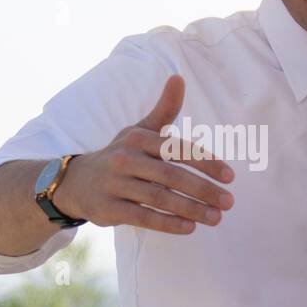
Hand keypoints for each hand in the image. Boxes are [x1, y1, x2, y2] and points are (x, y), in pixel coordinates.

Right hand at [55, 74, 234, 233]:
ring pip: (159, 198)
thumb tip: (178, 78)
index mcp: (138, 138)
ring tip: (216, 218)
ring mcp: (115, 184)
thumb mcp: (139, 130)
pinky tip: (189, 228)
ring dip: (191, 209)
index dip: (205, 162)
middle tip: (229, 202)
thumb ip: (164, 109)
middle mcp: (125, 159)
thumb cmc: (121, 155)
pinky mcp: (109, 209)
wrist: (76, 182)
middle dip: (203, 189)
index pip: (177, 149)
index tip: (230, 177)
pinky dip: (167, 224)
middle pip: (171, 175)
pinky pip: (143, 217)